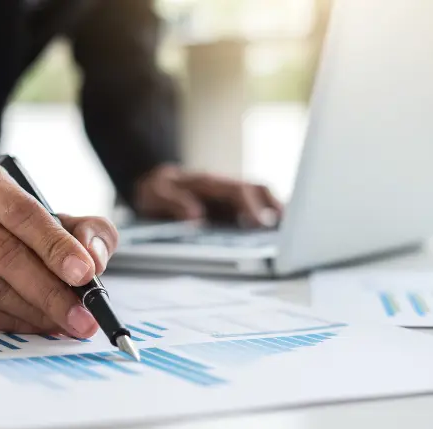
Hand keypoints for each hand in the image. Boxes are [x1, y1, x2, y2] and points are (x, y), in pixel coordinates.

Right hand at [0, 159, 117, 336]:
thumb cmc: (7, 224)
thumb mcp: (48, 214)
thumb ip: (83, 229)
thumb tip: (94, 258)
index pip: (21, 212)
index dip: (55, 245)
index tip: (84, 272)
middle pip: (3, 253)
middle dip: (51, 291)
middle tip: (83, 316)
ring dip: (33, 312)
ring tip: (66, 324)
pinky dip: (8, 322)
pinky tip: (36, 326)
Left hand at [134, 164, 282, 226]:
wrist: (151, 185)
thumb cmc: (154, 190)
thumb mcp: (154, 194)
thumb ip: (173, 202)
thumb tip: (196, 217)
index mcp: (207, 182)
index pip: (237, 191)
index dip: (250, 206)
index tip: (260, 223)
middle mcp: (222, 187)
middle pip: (257, 190)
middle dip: (273, 206)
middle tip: (288, 228)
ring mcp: (227, 197)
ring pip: (258, 198)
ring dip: (273, 212)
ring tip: (288, 233)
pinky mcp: (227, 207)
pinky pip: (251, 209)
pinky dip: (265, 218)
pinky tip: (272, 235)